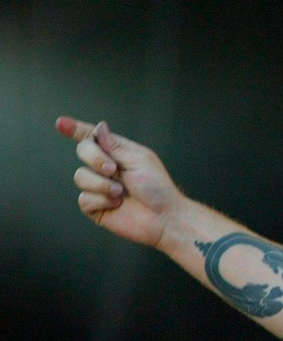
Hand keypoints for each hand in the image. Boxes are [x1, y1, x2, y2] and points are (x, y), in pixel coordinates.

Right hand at [56, 116, 180, 248]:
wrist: (163, 217)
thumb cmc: (157, 189)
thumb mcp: (139, 160)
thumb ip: (115, 145)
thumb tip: (99, 127)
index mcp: (118, 153)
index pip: (93, 138)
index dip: (76, 130)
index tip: (61, 123)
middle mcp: (105, 168)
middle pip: (83, 151)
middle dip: (95, 158)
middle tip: (112, 169)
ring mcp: (98, 187)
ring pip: (80, 176)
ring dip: (101, 184)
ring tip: (120, 192)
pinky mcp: (95, 206)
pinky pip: (84, 198)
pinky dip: (102, 200)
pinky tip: (117, 204)